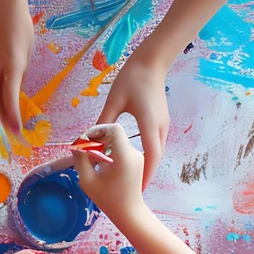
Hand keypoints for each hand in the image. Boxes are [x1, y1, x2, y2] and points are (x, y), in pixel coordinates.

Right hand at [72, 123, 147, 222]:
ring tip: (90, 160)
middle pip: (113, 134)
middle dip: (97, 138)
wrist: (130, 212)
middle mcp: (133, 152)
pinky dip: (108, 152)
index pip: (114, 128)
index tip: (85, 140)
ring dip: (101, 146)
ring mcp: (136, 156)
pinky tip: (99, 165)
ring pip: (116, 141)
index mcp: (123, 156)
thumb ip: (80, 159)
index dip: (98, 129)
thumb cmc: (107, 199)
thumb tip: (76, 145)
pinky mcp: (136, 161)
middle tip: (83, 150)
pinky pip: (120, 149)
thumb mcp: (87, 180)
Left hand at [97, 47, 169, 188]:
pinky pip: (156, 143)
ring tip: (135, 180)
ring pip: (157, 151)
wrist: (152, 63)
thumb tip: (90, 137)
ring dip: (147, 165)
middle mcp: (160, 127)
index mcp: (149, 122)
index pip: (151, 154)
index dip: (146, 174)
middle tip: (135, 191)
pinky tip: (137, 160)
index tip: (139, 189)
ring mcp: (163, 124)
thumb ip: (104, 120)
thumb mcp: (114, 99)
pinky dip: (148, 154)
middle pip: (156, 157)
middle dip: (146, 174)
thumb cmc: (132, 79)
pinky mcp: (162, 121)